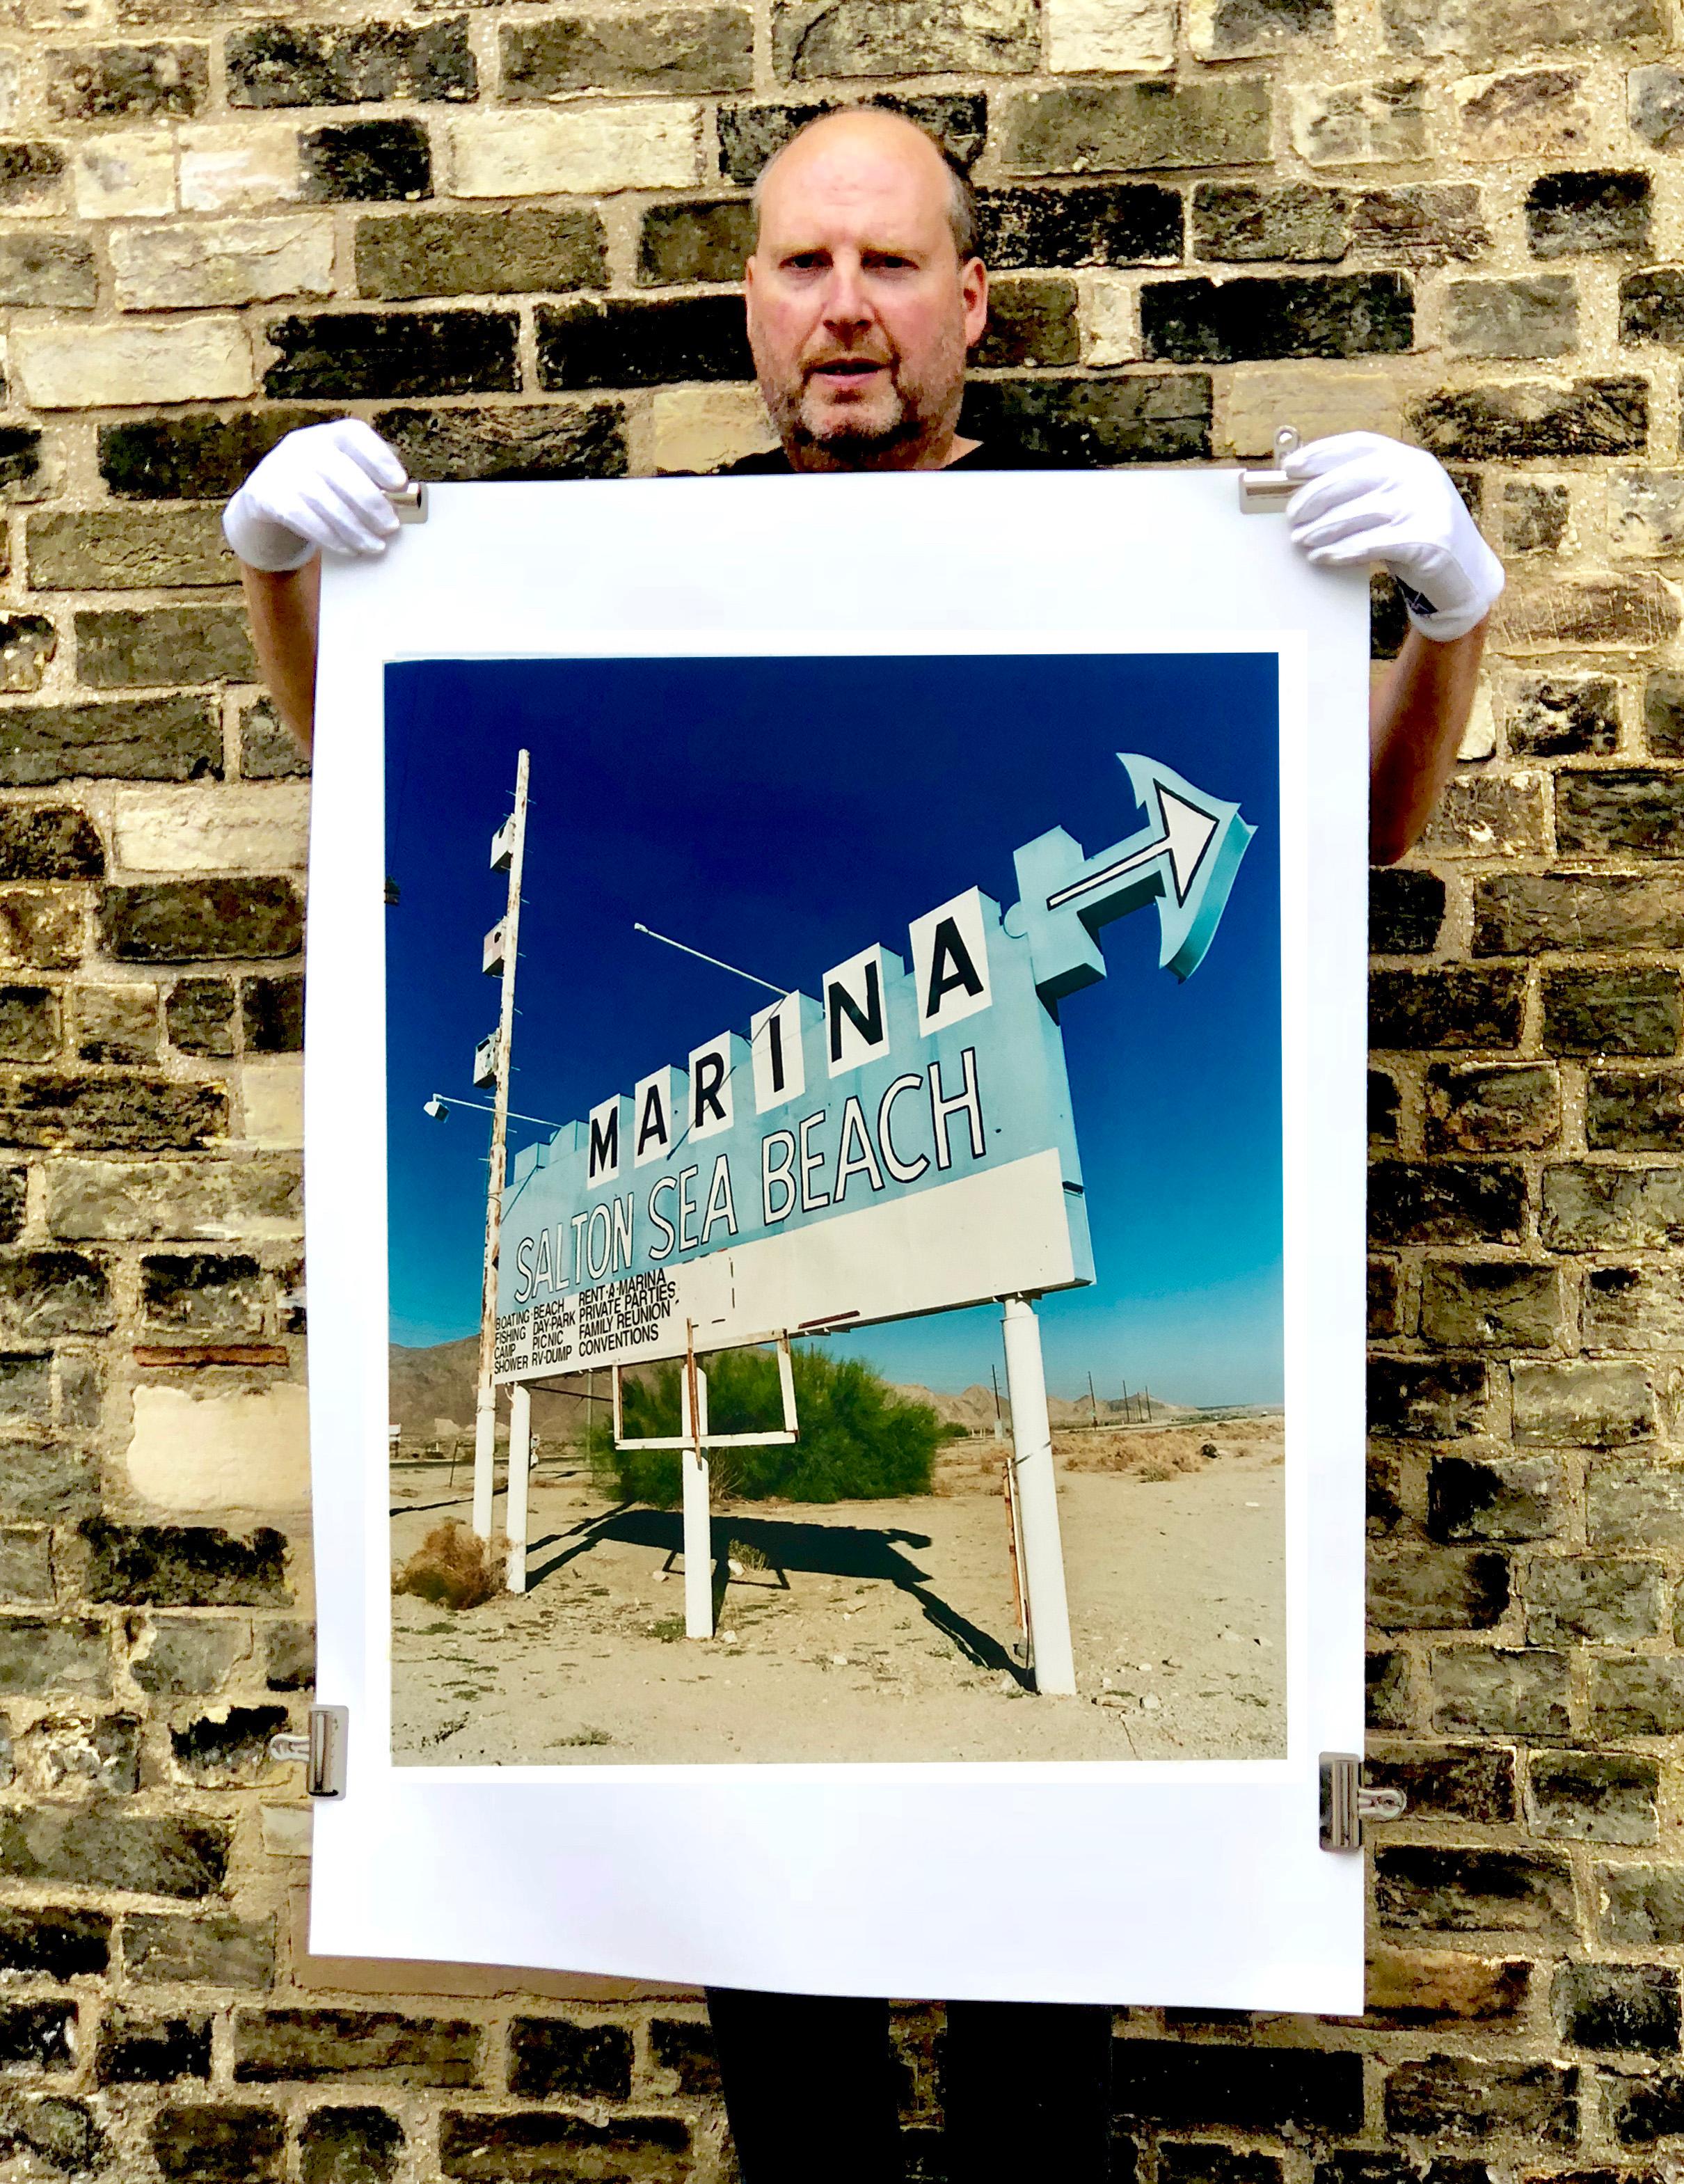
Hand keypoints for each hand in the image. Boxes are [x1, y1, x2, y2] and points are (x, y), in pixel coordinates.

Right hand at [223, 419, 407, 572]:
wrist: (268, 499)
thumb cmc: (322, 488)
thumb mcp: (342, 474)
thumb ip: (369, 480)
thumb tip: (407, 502)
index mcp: (328, 435)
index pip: (354, 434)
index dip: (379, 458)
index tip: (400, 484)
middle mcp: (303, 445)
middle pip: (340, 470)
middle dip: (370, 502)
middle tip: (392, 527)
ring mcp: (282, 468)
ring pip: (323, 499)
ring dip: (354, 528)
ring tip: (376, 546)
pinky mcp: (267, 495)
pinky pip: (302, 518)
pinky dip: (330, 536)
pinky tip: (350, 549)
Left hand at [1283, 431, 1504, 642]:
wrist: (1465, 572)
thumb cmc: (1416, 536)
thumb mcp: (1396, 501)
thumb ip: (1364, 490)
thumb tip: (1304, 491)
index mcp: (1408, 459)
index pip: (1358, 445)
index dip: (1321, 454)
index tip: (1289, 468)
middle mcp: (1418, 475)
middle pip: (1353, 477)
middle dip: (1315, 497)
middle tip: (1292, 517)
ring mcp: (1425, 505)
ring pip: (1359, 512)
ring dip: (1323, 529)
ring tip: (1301, 541)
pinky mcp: (1427, 539)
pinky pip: (1373, 543)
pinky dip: (1343, 551)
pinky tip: (1323, 557)